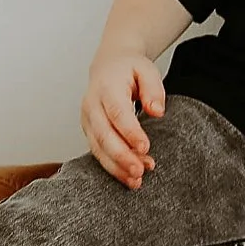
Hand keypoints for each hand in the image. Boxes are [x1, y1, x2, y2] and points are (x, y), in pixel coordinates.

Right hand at [82, 53, 165, 187]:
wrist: (108, 65)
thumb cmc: (129, 68)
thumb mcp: (146, 69)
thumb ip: (153, 89)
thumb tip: (157, 111)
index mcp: (106, 87)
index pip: (117, 112)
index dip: (130, 132)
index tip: (145, 148)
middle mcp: (92, 105)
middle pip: (103, 135)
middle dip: (121, 156)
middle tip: (140, 171)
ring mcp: (87, 120)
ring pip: (98, 148)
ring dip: (116, 166)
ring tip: (136, 180)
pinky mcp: (89, 131)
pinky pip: (98, 152)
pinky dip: (112, 167)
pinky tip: (128, 178)